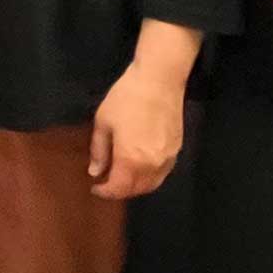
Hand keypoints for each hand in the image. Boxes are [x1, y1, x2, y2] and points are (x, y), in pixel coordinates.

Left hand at [89, 58, 185, 200]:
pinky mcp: (177, 150)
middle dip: (120, 191)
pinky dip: (150, 177)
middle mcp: (152, 166)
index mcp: (131, 160)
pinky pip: (163, 173)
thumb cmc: (126, 98)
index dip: (105, 192)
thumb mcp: (104, 122)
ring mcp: (167, 159)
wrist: (159, 80)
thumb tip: (95, 172)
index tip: (95, 187)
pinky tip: (141, 168)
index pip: (118, 188)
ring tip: (123, 177)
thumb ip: (99, 151)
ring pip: (152, 184)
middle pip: (136, 190)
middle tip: (107, 183)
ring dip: (136, 186)